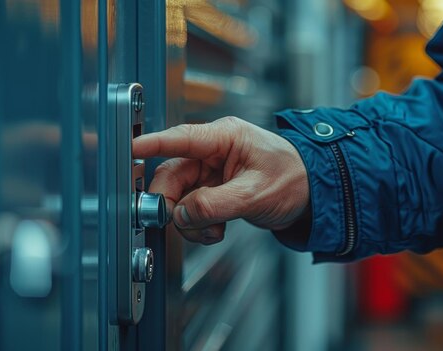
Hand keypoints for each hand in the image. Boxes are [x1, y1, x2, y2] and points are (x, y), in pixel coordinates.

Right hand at [133, 117, 308, 244]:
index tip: (131, 148)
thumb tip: (182, 214)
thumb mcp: (255, 193)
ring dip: (189, 220)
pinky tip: (216, 230)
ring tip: (212, 230)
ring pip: (180, 197)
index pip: (180, 138)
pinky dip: (198, 225)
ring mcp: (211, 173)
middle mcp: (213, 152)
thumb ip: (216, 204)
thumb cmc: (294, 178)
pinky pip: (192, 209)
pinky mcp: (213, 191)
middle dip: (173, 202)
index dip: (153, 144)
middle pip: (173, 175)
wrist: (311, 194)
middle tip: (179, 220)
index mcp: (224, 138)